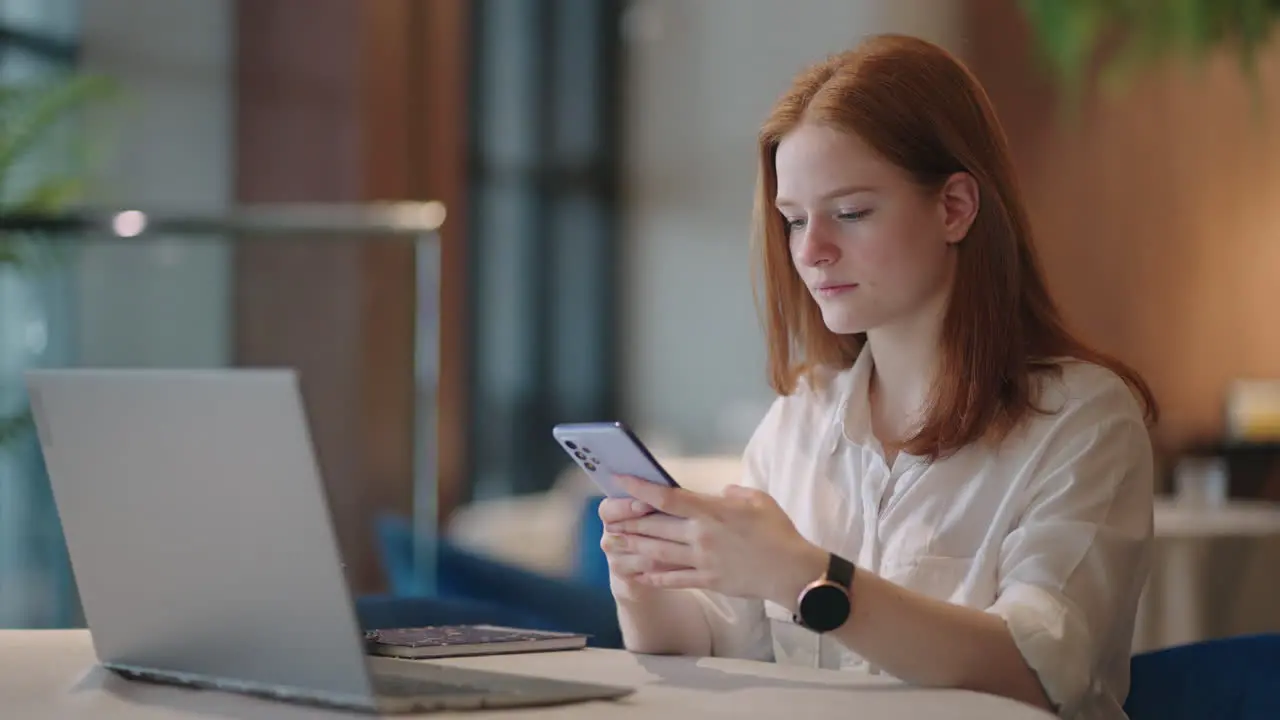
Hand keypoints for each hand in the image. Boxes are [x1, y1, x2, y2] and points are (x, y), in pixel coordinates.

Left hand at [603, 476, 826, 608]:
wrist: (792, 571)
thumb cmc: (778, 532)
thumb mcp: (759, 500)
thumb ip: (734, 494)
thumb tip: (719, 494)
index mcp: (712, 511)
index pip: (667, 498)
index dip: (640, 488)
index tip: (621, 480)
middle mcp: (701, 535)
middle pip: (655, 526)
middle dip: (629, 521)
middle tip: (607, 516)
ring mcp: (702, 560)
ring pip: (658, 553)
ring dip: (633, 547)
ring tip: (613, 543)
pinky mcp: (708, 580)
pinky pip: (674, 579)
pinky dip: (653, 576)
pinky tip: (638, 573)